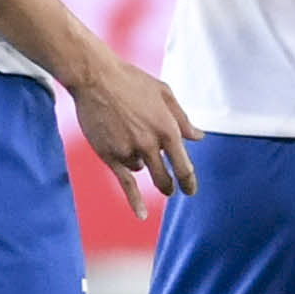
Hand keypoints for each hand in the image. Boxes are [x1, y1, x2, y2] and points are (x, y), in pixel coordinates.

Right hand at [71, 56, 196, 194]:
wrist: (95, 78)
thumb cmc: (132, 81)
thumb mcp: (164, 94)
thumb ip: (182, 118)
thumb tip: (199, 137)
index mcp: (168, 129)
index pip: (184, 166)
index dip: (189, 182)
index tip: (191, 190)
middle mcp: (150, 143)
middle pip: (164, 178)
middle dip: (168, 186)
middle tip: (169, 189)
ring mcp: (129, 151)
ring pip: (140, 169)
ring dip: (139, 161)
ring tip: (126, 131)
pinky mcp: (109, 155)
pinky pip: (126, 183)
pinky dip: (134, 201)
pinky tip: (141, 215)